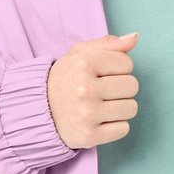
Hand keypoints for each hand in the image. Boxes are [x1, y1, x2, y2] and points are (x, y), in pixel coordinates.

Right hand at [47, 32, 139, 148]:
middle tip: (102, 90)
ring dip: (120, 107)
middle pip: (132, 86)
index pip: (127, 64)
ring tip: (101, 105)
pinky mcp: (89, 136)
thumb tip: (134, 38)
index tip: (102, 74)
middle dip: (121, 87)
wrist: (39, 109)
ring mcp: (87, 114)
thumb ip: (109, 43)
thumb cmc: (66, 78)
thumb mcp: (80, 53)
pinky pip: (124, 129)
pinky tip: (99, 120)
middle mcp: (84, 89)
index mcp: (84, 64)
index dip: (117, 68)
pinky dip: (115, 126)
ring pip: (131, 108)